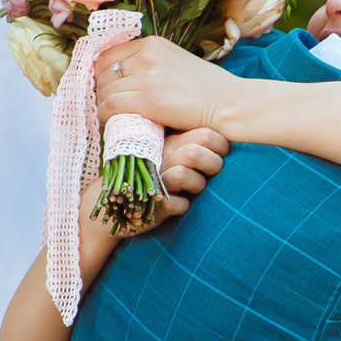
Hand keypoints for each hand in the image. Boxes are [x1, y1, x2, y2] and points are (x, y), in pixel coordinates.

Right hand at [72, 127, 228, 282]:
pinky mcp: (154, 206)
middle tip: (207, 171)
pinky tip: (171, 204)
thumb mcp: (167, 152)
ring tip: (188, 188)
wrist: (112, 202)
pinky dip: (181, 206)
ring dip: (197, 185)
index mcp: (168, 142)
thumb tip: (227, 137)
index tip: (219, 152)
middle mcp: (161, 157)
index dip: (220, 144)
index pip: (206, 134)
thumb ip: (191, 142)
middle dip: (212, 164)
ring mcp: (155, 180)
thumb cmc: (148, 174)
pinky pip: (181, 205)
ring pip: (192, 179)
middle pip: (197, 153)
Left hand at [96, 37, 237, 135]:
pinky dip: (108, 117)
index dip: (104, 75)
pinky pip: (110, 106)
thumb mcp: (178, 63)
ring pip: (105, 91)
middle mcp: (146, 55)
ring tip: (117, 117)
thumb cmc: (210, 90)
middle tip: (113, 107)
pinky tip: (118, 123)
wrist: (231, 104)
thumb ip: (153, 63)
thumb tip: (126, 77)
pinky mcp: (148, 99)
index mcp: (153, 44)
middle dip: (104, 91)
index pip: (108, 56)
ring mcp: (146, 76)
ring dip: (106, 107)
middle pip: (104, 73)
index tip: (110, 89)